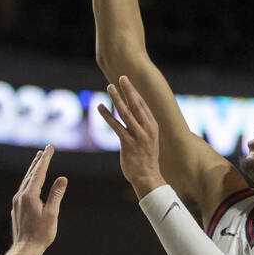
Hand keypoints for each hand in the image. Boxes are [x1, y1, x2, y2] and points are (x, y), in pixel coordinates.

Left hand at [11, 145, 67, 252]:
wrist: (25, 249)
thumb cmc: (41, 234)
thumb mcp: (52, 214)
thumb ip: (56, 195)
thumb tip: (62, 178)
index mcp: (30, 195)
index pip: (39, 172)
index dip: (46, 159)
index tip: (50, 147)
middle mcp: (20, 196)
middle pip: (30, 174)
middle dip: (39, 161)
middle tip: (45, 150)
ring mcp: (17, 202)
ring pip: (25, 181)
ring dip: (33, 170)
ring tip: (38, 161)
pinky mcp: (16, 208)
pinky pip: (23, 189)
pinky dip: (29, 181)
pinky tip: (32, 182)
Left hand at [97, 76, 165, 198]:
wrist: (148, 177)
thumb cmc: (146, 160)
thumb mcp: (149, 141)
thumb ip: (143, 128)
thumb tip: (136, 119)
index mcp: (153, 126)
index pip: (143, 105)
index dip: (135, 93)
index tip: (128, 83)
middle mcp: (147, 129)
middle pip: (136, 105)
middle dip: (128, 90)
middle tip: (122, 77)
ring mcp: (138, 136)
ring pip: (126, 113)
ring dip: (117, 99)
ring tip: (109, 87)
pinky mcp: (128, 143)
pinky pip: (116, 126)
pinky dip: (107, 116)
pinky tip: (100, 107)